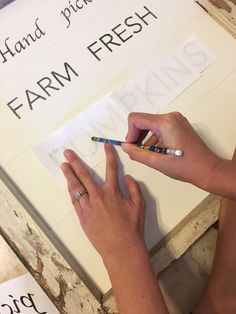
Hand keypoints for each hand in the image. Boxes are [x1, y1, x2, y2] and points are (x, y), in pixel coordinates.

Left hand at [61, 144, 145, 261]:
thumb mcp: (140, 205)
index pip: (111, 168)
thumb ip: (134, 188)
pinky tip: (68, 184)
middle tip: (67, 152)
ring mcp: (88, 206)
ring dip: (69, 174)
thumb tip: (127, 177)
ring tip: (63, 165)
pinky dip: (71, 190)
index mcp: (113, 192)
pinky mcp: (82, 215)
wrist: (121, 248)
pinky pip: (74, 199)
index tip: (106, 146)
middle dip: (76, 162)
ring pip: (76, 186)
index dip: (109, 155)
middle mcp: (98, 196)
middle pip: (85, 175)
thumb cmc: (132, 227)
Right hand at [122, 112, 221, 188]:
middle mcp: (171, 116)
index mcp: (165, 123)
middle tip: (138, 152)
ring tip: (150, 154)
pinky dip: (154, 138)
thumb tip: (124, 147)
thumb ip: (137, 153)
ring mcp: (176, 119)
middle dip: (137, 136)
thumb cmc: (186, 167)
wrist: (208, 169)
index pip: (136, 119)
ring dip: (146, 139)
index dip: (130, 133)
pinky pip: (159, 127)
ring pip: (150, 124)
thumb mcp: (157, 162)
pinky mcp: (179, 124)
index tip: (132, 147)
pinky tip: (159, 151)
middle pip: (143, 121)